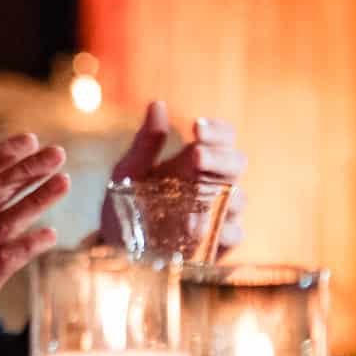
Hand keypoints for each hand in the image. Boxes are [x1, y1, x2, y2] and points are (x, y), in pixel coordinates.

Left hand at [108, 101, 245, 255]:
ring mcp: (218, 214)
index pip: (223, 137)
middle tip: (197, 156)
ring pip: (239, 198)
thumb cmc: (126, 206)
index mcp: (196, 161)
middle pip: (238, 163)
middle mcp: (214, 184)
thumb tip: (158, 105)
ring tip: (194, 192)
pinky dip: (219, 230)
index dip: (218, 130)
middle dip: (221, 157)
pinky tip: (198, 229)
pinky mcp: (217, 244)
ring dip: (219, 193)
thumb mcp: (128, 173)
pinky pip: (232, 234)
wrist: (116, 250)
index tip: (196, 127)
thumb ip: (145, 143)